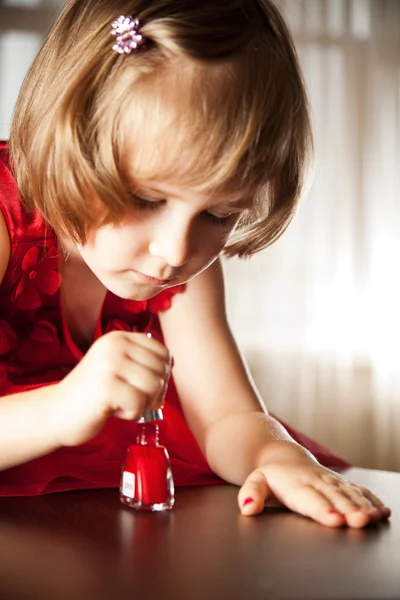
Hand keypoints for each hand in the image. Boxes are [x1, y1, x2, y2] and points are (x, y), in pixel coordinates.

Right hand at [54, 331, 170, 446]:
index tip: (142, 386)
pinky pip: (139, 404)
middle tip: (131, 399)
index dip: (161, 374)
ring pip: (154, 387)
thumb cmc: (94, 394)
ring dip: (142, 403)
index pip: (163, 352)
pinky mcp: (106, 387)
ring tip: (120, 403)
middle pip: (161, 370)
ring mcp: (109, 364)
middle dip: (153, 392)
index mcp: (119, 338)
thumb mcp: (119, 367)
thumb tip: (171, 362)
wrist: (57, 412)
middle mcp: (115, 345)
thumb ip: (142, 362)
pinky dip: (131, 414)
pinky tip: (112, 410)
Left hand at [237, 445, 390, 527]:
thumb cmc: (269, 476)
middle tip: (358, 521)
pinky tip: (383, 512)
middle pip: (334, 498)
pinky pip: (359, 491)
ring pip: (350, 494)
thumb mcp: (254, 482)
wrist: (282, 456)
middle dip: (348, 510)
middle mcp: (317, 482)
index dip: (322, 509)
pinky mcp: (341, 484)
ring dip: (364, 506)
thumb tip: (247, 509)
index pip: (309, 499)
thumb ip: (250, 494)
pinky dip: (372, 501)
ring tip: (374, 518)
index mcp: (296, 485)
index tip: (334, 519)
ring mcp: (331, 482)